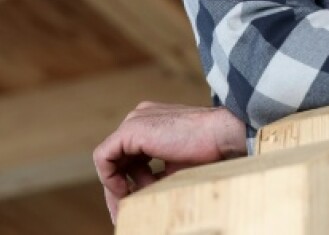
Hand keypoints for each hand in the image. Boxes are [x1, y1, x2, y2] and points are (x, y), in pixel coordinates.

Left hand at [93, 102, 245, 222]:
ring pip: (109, 159)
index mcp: (154, 121)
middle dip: (119, 188)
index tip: (133, 204)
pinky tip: (126, 192)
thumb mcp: (176, 166)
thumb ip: (157, 175)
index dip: (128, 181)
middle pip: (118, 158)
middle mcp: (141, 117)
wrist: (224, 135)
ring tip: (133, 204)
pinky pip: (104, 158)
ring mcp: (135, 120)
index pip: (130, 154)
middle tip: (124, 212)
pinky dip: (110, 179)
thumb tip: (139, 196)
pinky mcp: (130, 130)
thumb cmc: (210, 151)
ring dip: (118, 187)